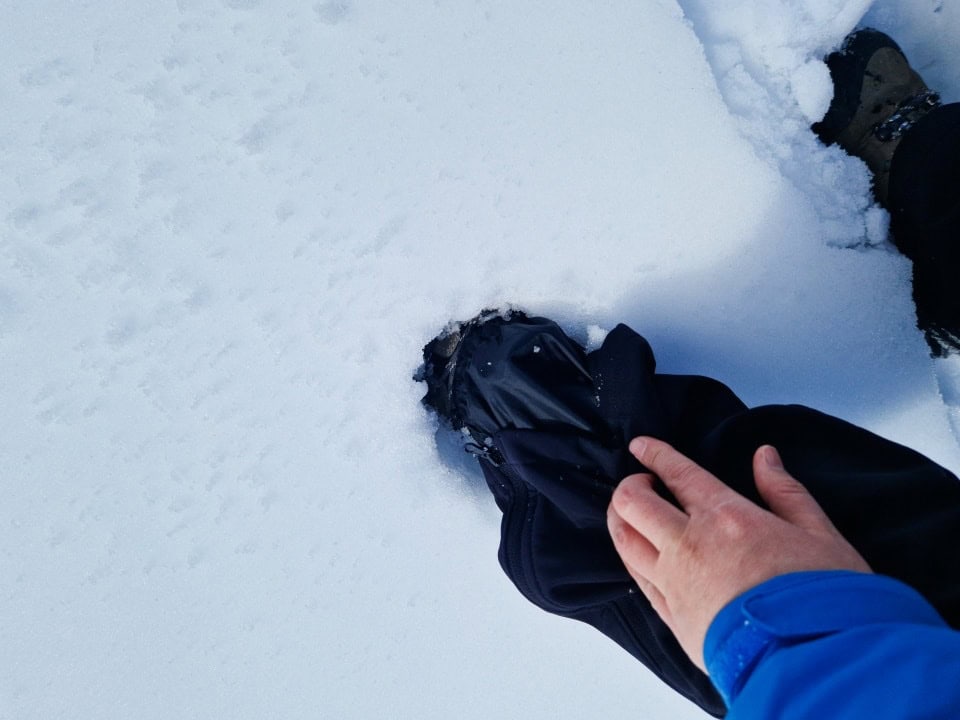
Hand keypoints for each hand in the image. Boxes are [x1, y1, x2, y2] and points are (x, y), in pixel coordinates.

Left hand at [606, 437, 871, 670]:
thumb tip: (765, 456)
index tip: (640, 445)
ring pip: (624, 541)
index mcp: (727, 517)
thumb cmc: (824, 600)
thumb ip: (786, 492)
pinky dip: (632, 559)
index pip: (677, 473)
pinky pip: (637, 580)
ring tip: (630, 515)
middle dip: (629, 487)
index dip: (654, 454)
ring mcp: (675, 584)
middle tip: (641, 483)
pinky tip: (639, 556)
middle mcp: (690, 546)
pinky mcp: (673, 619)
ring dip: (620, 521)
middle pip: (633, 504)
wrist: (814, 662)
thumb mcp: (820, 534)